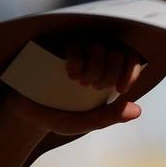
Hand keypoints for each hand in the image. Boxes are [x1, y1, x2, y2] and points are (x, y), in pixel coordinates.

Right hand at [0, 43, 143, 136]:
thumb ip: (110, 117)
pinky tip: (72, 75)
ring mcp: (76, 53)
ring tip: (82, 83)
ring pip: (98, 46)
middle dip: (110, 72)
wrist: (28, 115)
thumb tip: (137, 110)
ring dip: (96, 66)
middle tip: (95, 88)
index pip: (130, 61)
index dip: (130, 71)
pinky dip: (77, 59)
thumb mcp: (88, 122)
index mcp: (108, 76)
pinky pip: (74, 45)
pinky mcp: (56, 49)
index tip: (120, 88)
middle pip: (116, 53)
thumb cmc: (61, 117)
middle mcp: (94, 61)